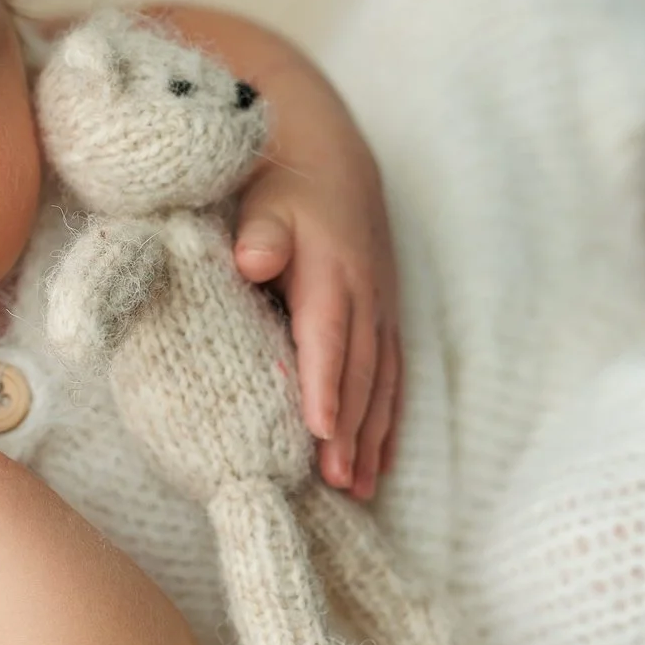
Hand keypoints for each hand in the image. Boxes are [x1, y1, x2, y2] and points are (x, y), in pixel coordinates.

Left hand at [232, 148, 401, 501]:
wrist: (329, 154)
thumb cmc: (284, 187)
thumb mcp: (266, 199)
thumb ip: (261, 233)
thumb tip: (252, 260)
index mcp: (332, 273)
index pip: (327, 337)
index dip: (325, 385)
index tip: (321, 431)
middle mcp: (366, 297)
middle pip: (359, 373)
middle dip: (351, 432)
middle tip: (337, 484)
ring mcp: (382, 310)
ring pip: (381, 383)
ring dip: (372, 438)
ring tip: (358, 491)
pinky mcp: (386, 317)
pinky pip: (392, 377)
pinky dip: (387, 422)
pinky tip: (380, 461)